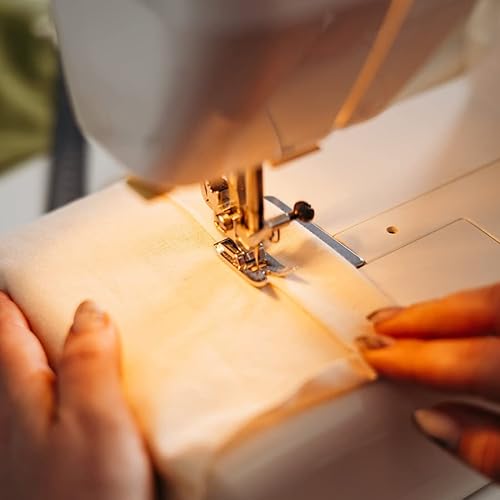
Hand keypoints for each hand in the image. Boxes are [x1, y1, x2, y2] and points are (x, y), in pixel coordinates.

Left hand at [0, 292, 153, 499]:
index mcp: (23, 396)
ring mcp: (29, 443)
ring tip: (59, 334)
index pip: (8, 331)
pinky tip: (76, 392)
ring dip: (40, 354)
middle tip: (33, 298)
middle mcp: (17, 417)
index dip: (9, 298)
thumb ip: (89, 360)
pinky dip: (59, 387)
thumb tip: (89, 311)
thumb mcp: (95, 419)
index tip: (14, 273)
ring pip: (28, 383)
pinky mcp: (50, 463)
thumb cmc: (86, 499)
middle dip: (18, 322)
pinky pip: (47, 410)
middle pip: (12, 356)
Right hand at [358, 283, 499, 481]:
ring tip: (399, 318)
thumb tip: (430, 421)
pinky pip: (497, 300)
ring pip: (488, 297)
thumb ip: (486, 449)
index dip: (412, 357)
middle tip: (375, 327)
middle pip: (476, 311)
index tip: (373, 354)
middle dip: (417, 319)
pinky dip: (465, 305)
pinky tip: (444, 315)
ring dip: (438, 308)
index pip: (465, 360)